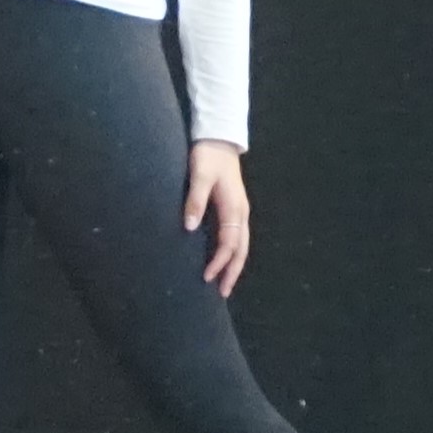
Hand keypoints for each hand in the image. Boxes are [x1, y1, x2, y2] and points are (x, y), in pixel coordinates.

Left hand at [182, 140, 251, 295]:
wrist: (219, 140)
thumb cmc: (207, 157)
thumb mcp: (199, 176)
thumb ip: (195, 201)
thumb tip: (190, 228)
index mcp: (234, 208)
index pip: (229, 243)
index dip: (219, 262)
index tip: (206, 277)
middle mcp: (241, 213)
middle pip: (241, 250)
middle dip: (232, 272)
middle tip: (222, 292)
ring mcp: (240, 211)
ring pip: (242, 245)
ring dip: (234, 265)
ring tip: (224, 283)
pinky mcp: (235, 208)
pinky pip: (237, 237)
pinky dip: (233, 253)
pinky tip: (223, 260)